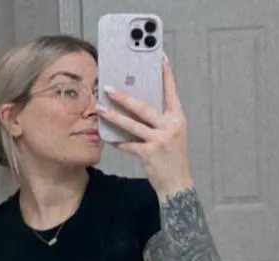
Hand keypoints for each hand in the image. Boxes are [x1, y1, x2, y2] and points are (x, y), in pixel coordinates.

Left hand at [96, 55, 193, 198]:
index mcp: (178, 118)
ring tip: (101, 109)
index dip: (166, 74)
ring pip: (133, 125)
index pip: (171, 92)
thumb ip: (160, 119)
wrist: (177, 184)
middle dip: (125, 97)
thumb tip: (138, 104)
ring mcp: (160, 140)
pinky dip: (117, 141)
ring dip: (114, 116)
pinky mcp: (149, 153)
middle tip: (109, 87)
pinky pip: (129, 144)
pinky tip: (107, 137)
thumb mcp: (172, 134)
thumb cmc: (172, 157)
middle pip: (144, 107)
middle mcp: (170, 127)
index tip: (160, 57)